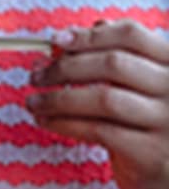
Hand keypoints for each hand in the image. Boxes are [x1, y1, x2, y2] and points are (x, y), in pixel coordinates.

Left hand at [28, 20, 168, 188]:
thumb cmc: (153, 130)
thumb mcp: (145, 91)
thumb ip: (120, 62)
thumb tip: (70, 37)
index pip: (132, 35)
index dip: (89, 36)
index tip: (55, 40)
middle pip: (113, 63)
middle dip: (65, 67)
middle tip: (36, 75)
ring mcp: (168, 122)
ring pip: (103, 98)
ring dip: (58, 98)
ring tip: (34, 102)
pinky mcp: (152, 153)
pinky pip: (98, 130)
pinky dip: (64, 123)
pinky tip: (46, 121)